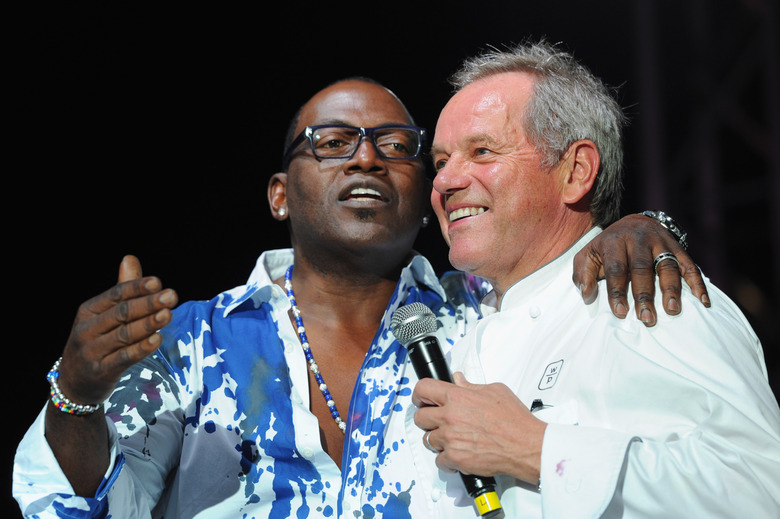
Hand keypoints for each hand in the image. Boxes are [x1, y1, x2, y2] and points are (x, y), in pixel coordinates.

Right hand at [57, 255, 177, 405]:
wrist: (74, 382)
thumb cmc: (97, 340)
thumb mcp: (104, 315)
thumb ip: (122, 290)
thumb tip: (130, 258)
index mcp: (88, 310)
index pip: (115, 295)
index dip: (136, 287)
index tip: (158, 282)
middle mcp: (87, 329)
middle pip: (121, 313)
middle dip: (148, 303)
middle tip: (172, 296)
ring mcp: (92, 351)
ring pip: (124, 335)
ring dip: (148, 324)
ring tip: (168, 314)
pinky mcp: (100, 371)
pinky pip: (123, 358)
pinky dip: (141, 349)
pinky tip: (157, 339)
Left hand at [412, 372, 545, 484]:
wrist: (526, 446)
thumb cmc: (515, 420)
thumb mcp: (495, 391)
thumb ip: (471, 385)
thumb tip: (459, 379)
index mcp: (458, 397)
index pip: (423, 389)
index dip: (420, 394)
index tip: (422, 400)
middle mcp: (450, 416)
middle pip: (420, 417)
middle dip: (427, 420)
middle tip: (438, 422)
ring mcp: (450, 438)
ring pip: (428, 440)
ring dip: (437, 440)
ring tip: (452, 440)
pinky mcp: (455, 458)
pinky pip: (439, 460)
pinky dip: (447, 460)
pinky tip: (458, 454)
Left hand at [573, 214, 709, 325]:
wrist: (633, 223)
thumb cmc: (607, 248)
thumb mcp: (588, 256)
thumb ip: (583, 275)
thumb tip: (587, 296)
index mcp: (614, 241)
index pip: (616, 268)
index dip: (618, 291)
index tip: (621, 313)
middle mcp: (639, 239)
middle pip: (642, 268)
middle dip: (645, 294)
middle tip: (646, 317)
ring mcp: (661, 242)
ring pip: (667, 265)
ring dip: (671, 289)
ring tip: (671, 310)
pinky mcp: (678, 247)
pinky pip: (690, 265)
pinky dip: (697, 283)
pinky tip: (702, 302)